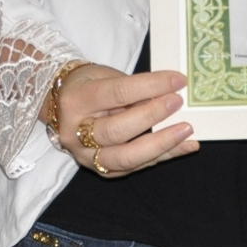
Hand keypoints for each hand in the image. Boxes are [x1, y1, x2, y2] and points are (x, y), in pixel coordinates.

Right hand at [49, 63, 196, 177]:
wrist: (59, 105)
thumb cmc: (87, 85)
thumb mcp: (104, 76)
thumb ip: (132, 88)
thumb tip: (168, 95)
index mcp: (76, 101)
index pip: (117, 94)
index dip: (151, 87)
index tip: (178, 81)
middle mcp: (75, 133)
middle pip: (116, 130)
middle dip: (152, 117)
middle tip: (178, 103)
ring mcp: (85, 156)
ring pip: (125, 158)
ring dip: (161, 145)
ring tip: (187, 131)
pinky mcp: (99, 170)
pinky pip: (134, 167)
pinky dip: (163, 156)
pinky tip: (185, 146)